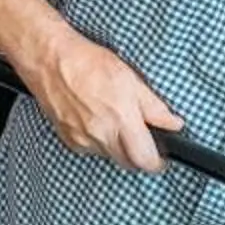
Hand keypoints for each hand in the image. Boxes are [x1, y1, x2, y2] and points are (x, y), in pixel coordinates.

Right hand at [25, 28, 182, 171]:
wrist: (51, 61)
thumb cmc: (89, 63)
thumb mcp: (131, 79)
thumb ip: (154, 107)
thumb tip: (173, 123)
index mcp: (121, 120)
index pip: (145, 160)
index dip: (157, 164)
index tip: (161, 160)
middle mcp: (101, 135)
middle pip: (128, 163)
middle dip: (139, 156)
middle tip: (143, 140)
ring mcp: (83, 139)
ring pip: (109, 156)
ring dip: (118, 147)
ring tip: (115, 121)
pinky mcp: (69, 139)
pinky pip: (91, 149)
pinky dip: (98, 141)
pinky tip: (97, 120)